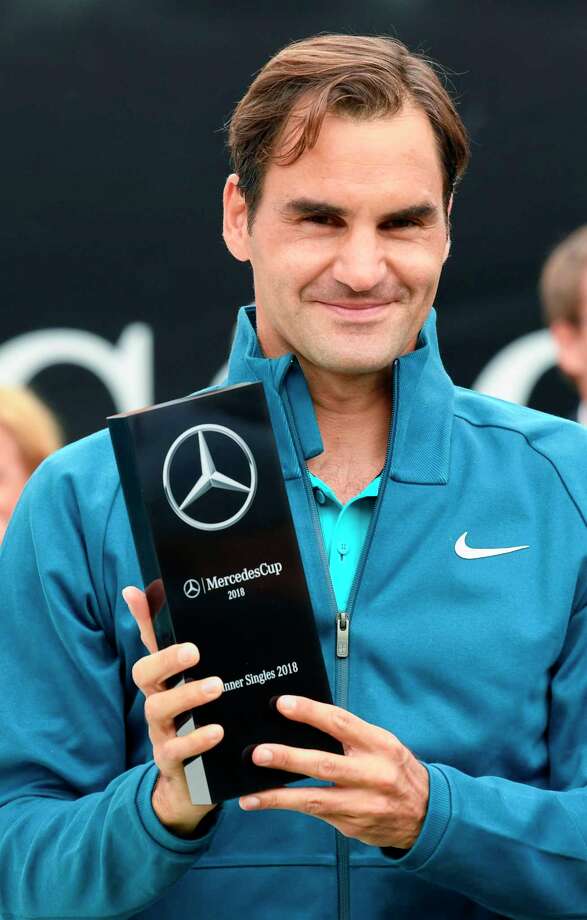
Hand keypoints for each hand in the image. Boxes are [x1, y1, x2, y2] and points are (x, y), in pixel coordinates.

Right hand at [123, 585, 223, 835]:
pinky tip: (216, 731)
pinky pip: (176, 749)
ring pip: (157, 709)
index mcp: (163, 682)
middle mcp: (157, 702)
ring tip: (216, 686)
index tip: (135, 592)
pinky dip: (195, 739)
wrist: (191, 787)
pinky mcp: (171, 762)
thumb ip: (192, 665)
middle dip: (166, 660)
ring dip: (186, 695)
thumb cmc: (196, 726)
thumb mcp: (197, 691)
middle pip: (144, 675)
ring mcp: (160, 732)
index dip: (141, 619)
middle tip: (194, 651)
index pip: (150, 644)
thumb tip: (184, 616)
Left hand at [239, 695, 428, 849]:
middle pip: (324, 764)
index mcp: (380, 745)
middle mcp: (372, 775)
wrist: (424, 814)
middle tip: (259, 753)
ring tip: (252, 794)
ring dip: (279, 796)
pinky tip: (265, 802)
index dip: (311, 712)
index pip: (341, 723)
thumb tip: (304, 720)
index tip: (283, 704)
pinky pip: (316, 813)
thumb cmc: (394, 769)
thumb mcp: (381, 744)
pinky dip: (289, 806)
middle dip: (288, 758)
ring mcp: (362, 804)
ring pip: (315, 799)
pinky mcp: (352, 826)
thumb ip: (350, 734)